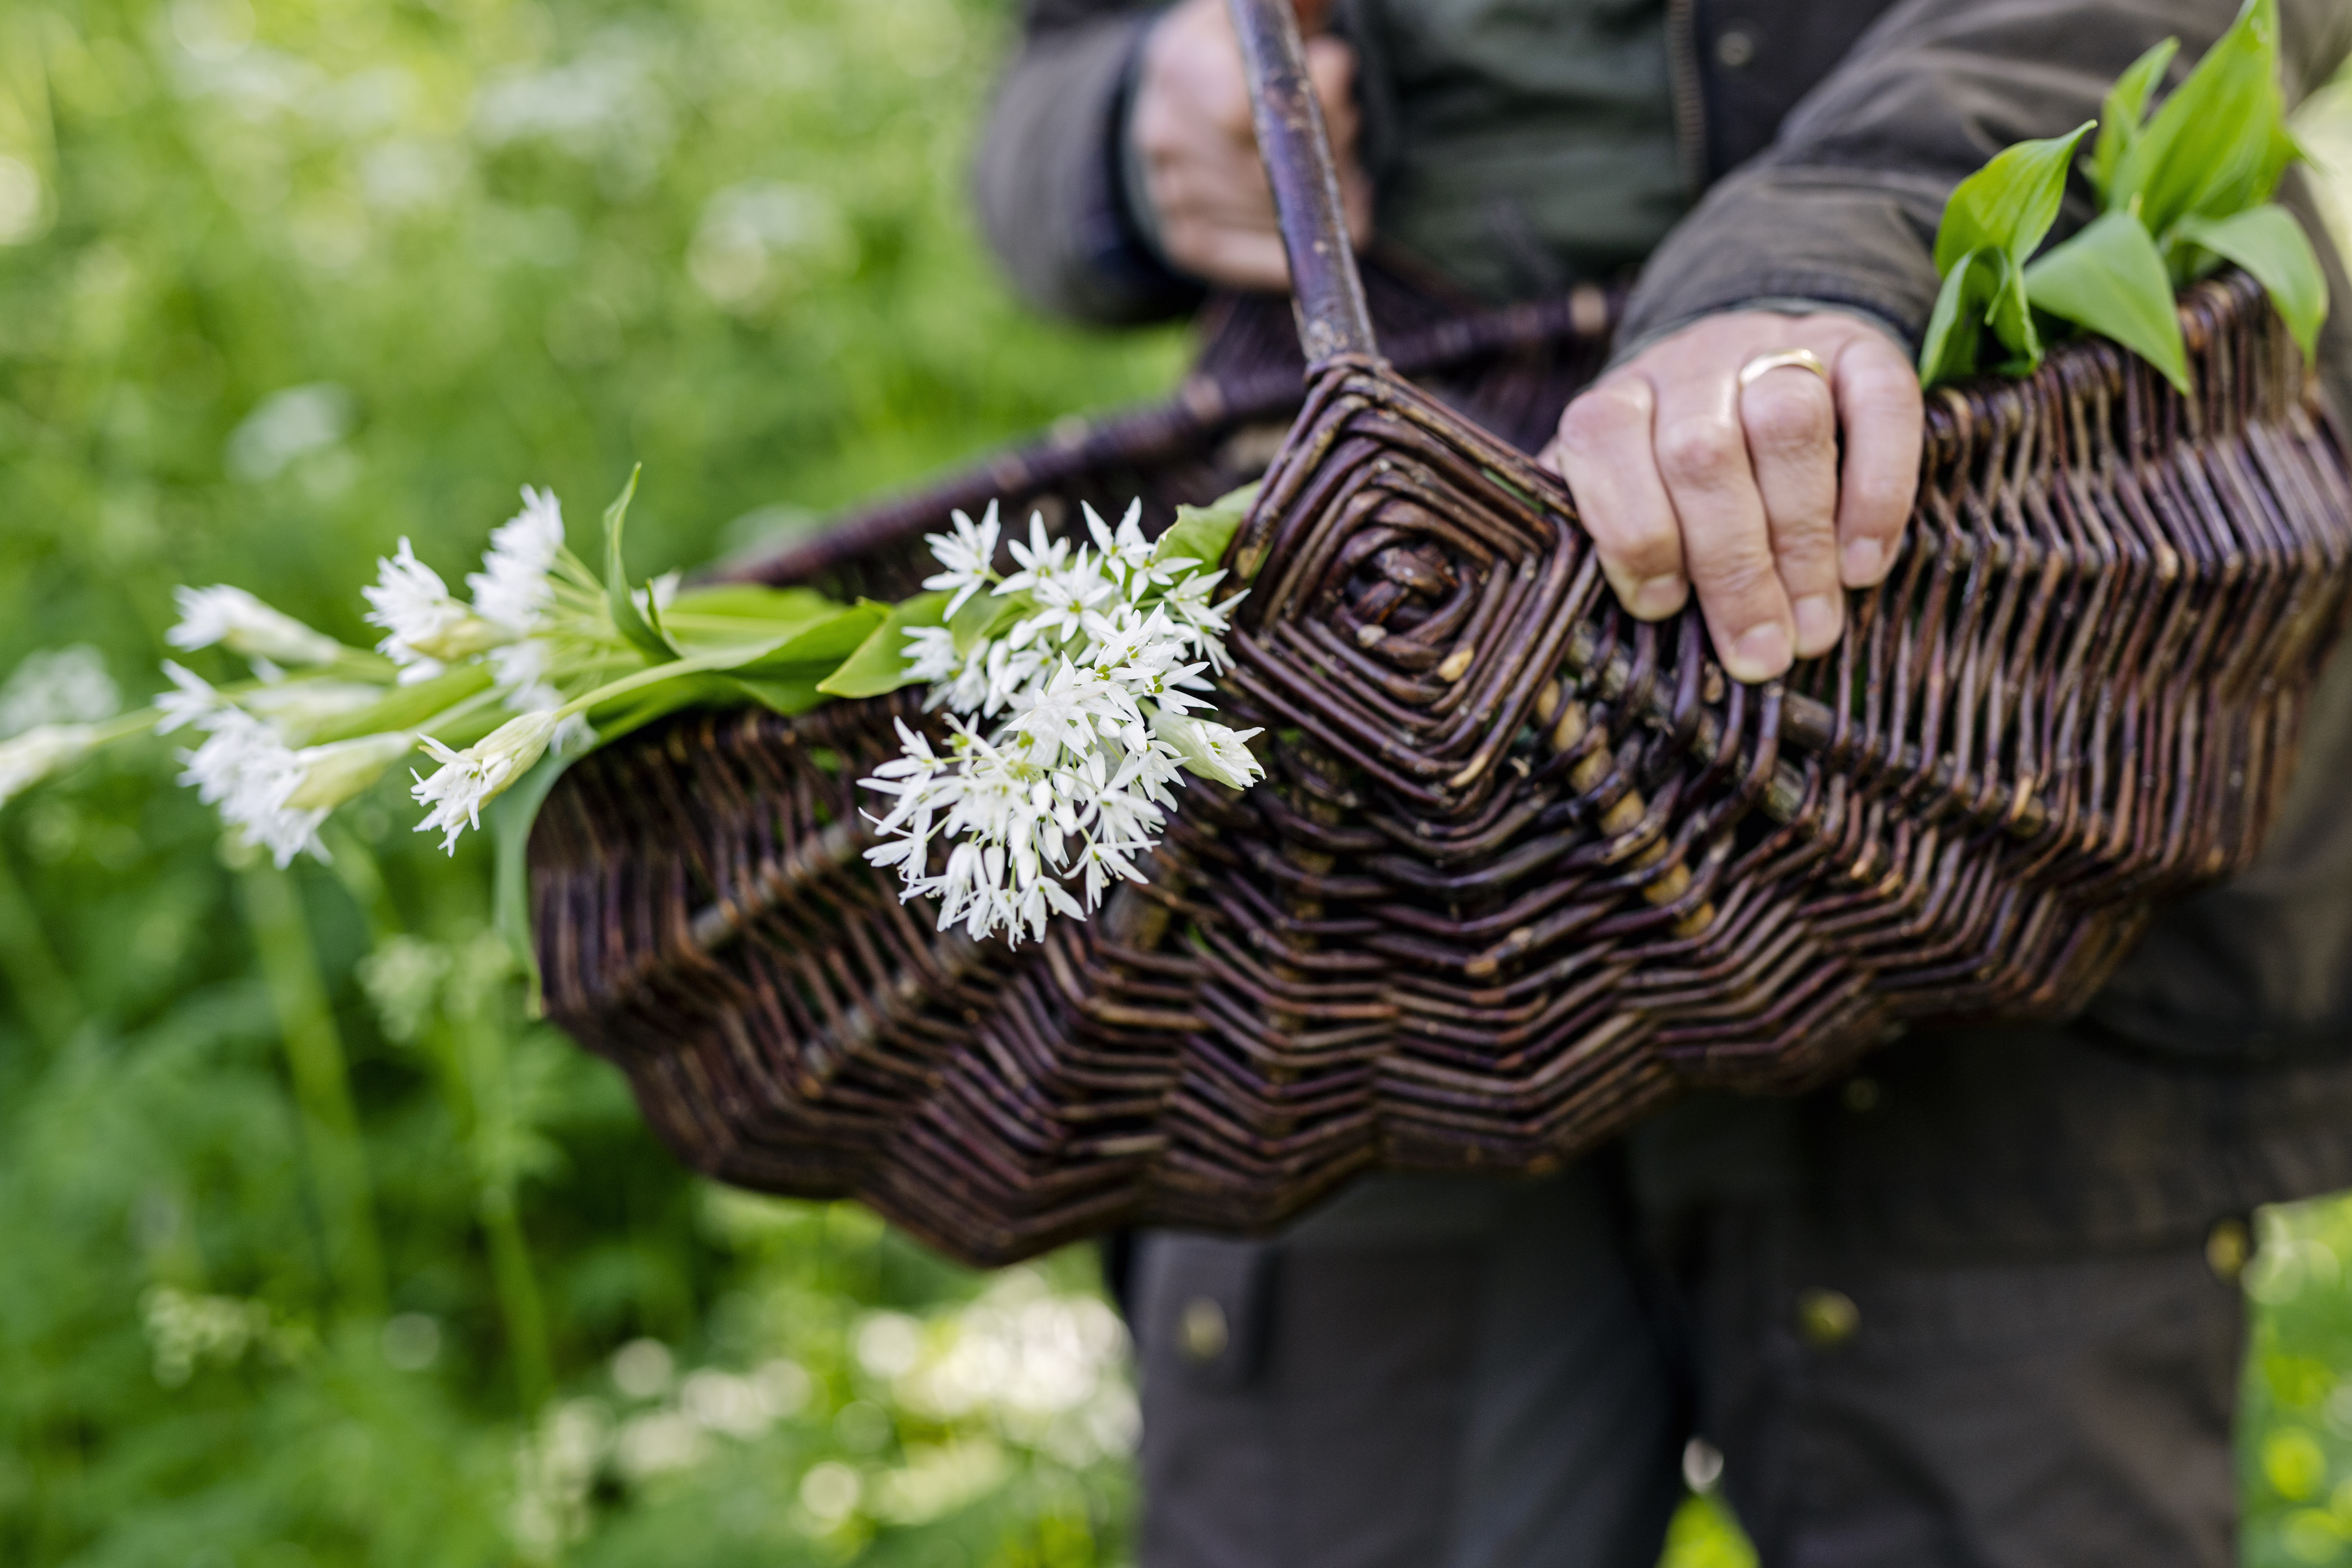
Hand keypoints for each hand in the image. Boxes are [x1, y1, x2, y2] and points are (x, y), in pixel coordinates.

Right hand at [1129, 0, 1372, 291]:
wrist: (1186, 113)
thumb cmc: (1245, 56)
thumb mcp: (1263, 19)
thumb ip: (1294, 6)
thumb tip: (1312, 1)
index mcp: (1179, 62)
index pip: (1242, 109)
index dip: (1307, 104)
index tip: (1336, 71)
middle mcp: (1161, 130)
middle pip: (1268, 168)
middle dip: (1323, 156)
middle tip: (1343, 138)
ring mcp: (1168, 192)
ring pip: (1276, 218)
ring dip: (1320, 202)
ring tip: (1323, 173)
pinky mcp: (1186, 243)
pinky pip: (1266, 262)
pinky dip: (1304, 245)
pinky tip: (1307, 214)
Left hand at [1542, 311, 1922, 683]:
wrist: (1759, 377)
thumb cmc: (1677, 487)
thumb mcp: (1626, 509)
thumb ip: (1614, 553)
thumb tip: (1626, 629)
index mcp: (1618, 402)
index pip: (1603, 441)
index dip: (1633, 531)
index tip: (1662, 608)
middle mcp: (1691, 365)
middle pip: (1702, 453)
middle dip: (1733, 567)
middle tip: (1762, 652)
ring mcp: (1777, 346)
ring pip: (1788, 422)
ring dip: (1803, 539)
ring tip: (1813, 626)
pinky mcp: (1859, 346)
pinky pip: (1880, 402)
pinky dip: (1878, 491)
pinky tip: (1863, 566)